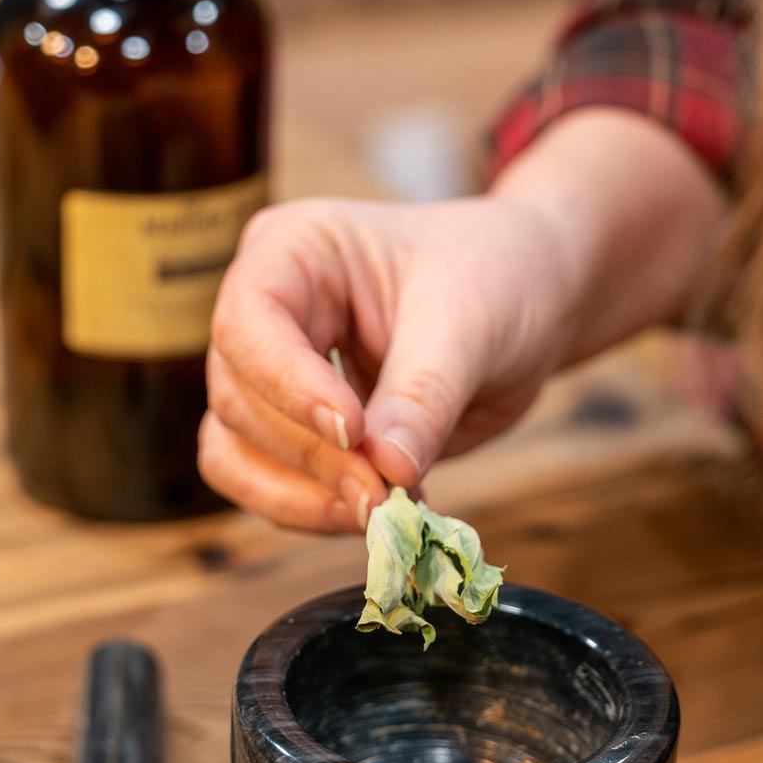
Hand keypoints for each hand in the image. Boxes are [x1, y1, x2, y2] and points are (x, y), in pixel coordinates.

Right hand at [199, 193, 574, 532]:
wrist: (527, 306)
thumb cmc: (497, 279)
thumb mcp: (471, 325)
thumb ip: (424, 396)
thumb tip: (386, 468)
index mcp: (294, 250)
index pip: (249, 321)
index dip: (288, 384)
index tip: (353, 430)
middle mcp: (267, 312)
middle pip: (239, 398)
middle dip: (312, 457)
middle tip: (384, 495)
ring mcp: (272, 377)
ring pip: (235, 452)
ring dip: (302, 497)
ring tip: (381, 510)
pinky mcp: (294, 433)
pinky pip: (266, 486)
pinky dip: (313, 511)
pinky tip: (378, 511)